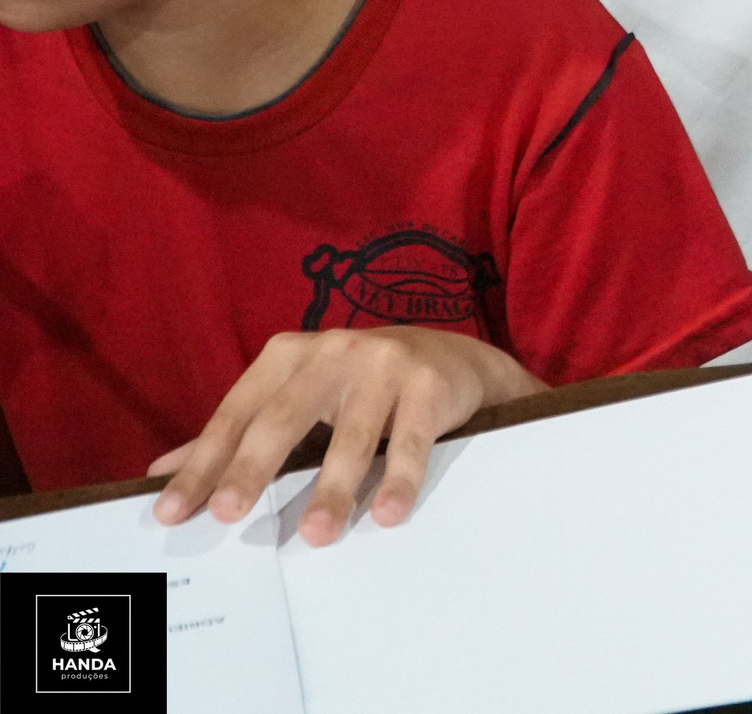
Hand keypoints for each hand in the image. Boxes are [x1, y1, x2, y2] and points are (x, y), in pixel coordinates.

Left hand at [148, 327, 544, 544]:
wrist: (453, 360)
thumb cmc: (361, 385)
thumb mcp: (298, 396)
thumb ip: (238, 432)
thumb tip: (162, 474)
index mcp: (290, 354)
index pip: (238, 413)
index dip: (205, 463)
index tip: (175, 510)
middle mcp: (334, 351)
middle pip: (285, 418)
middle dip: (254, 468)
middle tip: (229, 514)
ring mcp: (385, 365)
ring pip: (350, 436)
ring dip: (332, 489)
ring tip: (317, 536)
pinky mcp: (430, 385)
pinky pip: (409, 441)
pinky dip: (398, 479)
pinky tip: (387, 513)